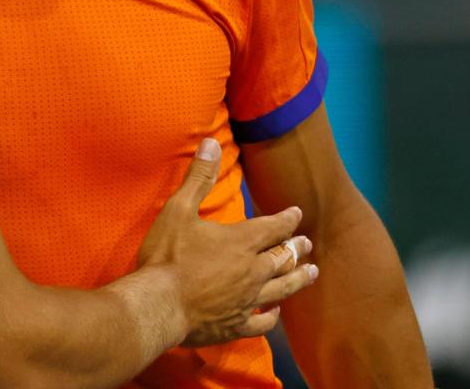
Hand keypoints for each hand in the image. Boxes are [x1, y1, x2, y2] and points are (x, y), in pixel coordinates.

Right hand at [137, 138, 317, 346]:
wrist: (158, 306)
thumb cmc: (167, 256)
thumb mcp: (179, 209)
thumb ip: (199, 177)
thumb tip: (211, 143)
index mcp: (241, 241)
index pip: (275, 227)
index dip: (288, 219)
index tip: (297, 213)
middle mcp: (252, 271)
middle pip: (284, 257)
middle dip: (297, 248)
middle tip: (308, 244)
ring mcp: (247, 301)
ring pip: (283, 288)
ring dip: (298, 278)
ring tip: (312, 273)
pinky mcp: (236, 325)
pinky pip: (263, 322)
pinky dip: (272, 316)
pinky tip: (274, 313)